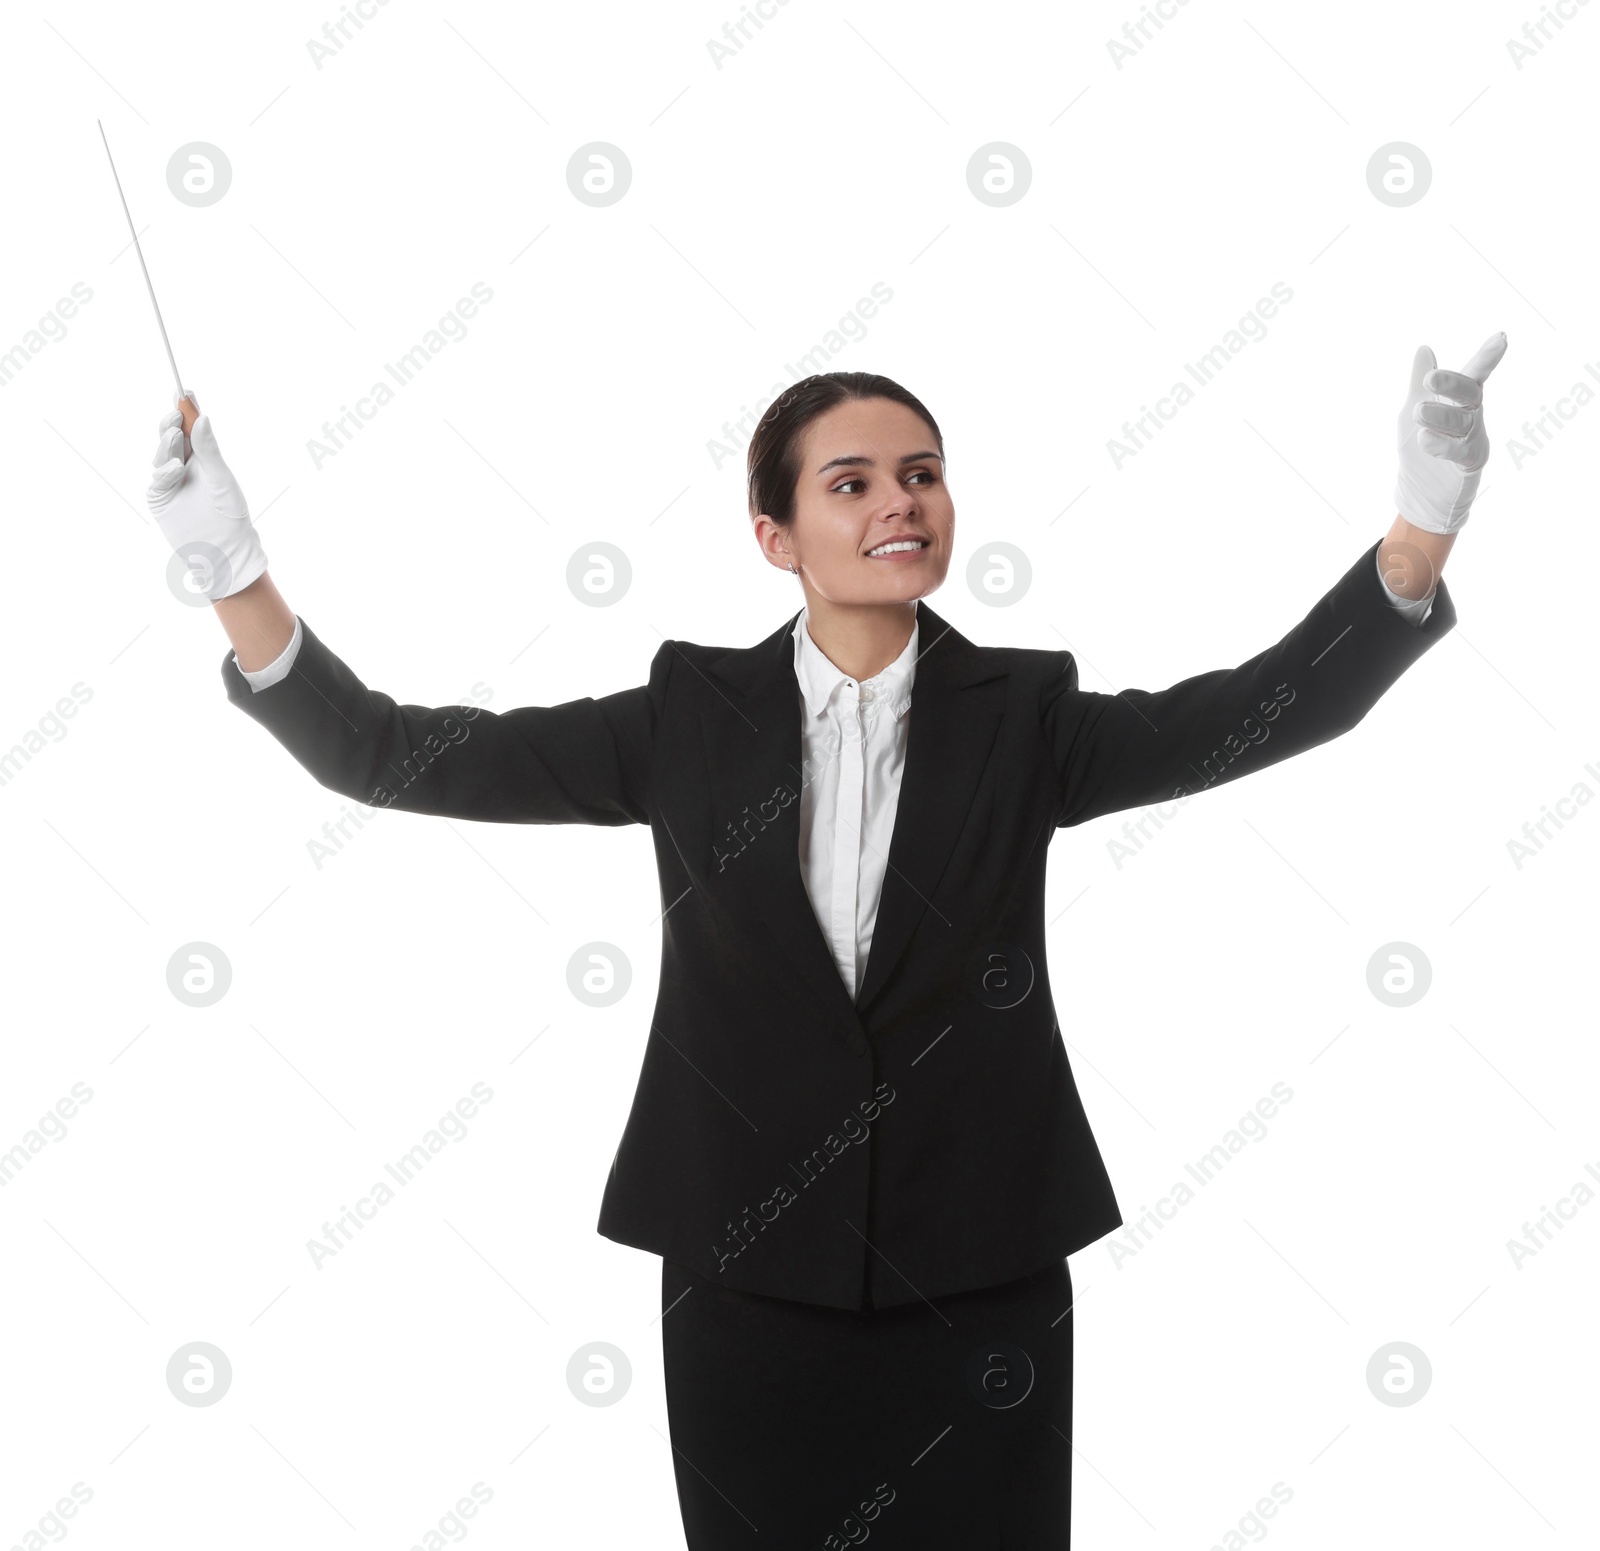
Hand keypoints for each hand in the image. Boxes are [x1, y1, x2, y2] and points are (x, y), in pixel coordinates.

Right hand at [146, 389, 268, 599]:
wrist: (224, 551)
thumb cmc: (232, 516)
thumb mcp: (222, 479)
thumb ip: (210, 450)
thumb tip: (202, 418)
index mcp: (204, 457)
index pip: (192, 428)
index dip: (186, 409)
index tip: (184, 391)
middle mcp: (186, 465)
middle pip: (171, 436)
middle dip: (171, 422)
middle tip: (176, 412)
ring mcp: (171, 480)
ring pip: (161, 453)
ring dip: (167, 443)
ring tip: (176, 436)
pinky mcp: (160, 497)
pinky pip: (158, 477)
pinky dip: (164, 470)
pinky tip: (175, 468)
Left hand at [1394, 331, 1506, 534]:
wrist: (1421, 491)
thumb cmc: (1420, 446)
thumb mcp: (1413, 410)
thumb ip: (1417, 383)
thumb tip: (1424, 349)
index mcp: (1459, 400)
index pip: (1474, 374)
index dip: (1487, 357)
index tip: (1501, 338)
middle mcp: (1472, 415)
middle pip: (1471, 393)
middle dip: (1452, 383)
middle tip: (1429, 379)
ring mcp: (1474, 438)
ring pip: (1461, 421)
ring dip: (1438, 416)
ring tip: (1418, 413)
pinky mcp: (1471, 462)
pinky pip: (1460, 449)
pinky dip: (1440, 443)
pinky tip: (1424, 440)